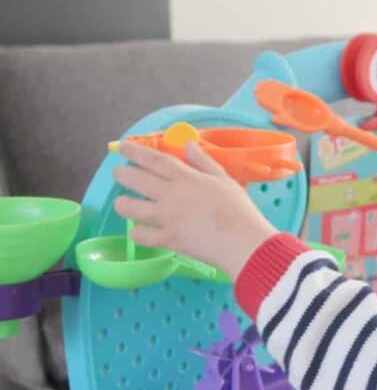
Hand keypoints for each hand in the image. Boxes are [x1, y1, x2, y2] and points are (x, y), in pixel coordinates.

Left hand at [112, 141, 276, 278]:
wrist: (243, 244)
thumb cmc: (239, 212)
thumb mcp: (226, 180)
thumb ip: (204, 162)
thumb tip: (188, 145)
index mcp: (187, 179)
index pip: (155, 160)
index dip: (135, 151)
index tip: (122, 146)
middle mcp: (172, 196)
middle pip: (135, 179)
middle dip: (122, 174)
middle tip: (120, 174)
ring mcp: (167, 218)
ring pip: (129, 207)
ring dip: (123, 203)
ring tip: (125, 203)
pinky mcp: (168, 240)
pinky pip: (140, 236)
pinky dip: (138, 233)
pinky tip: (142, 230)